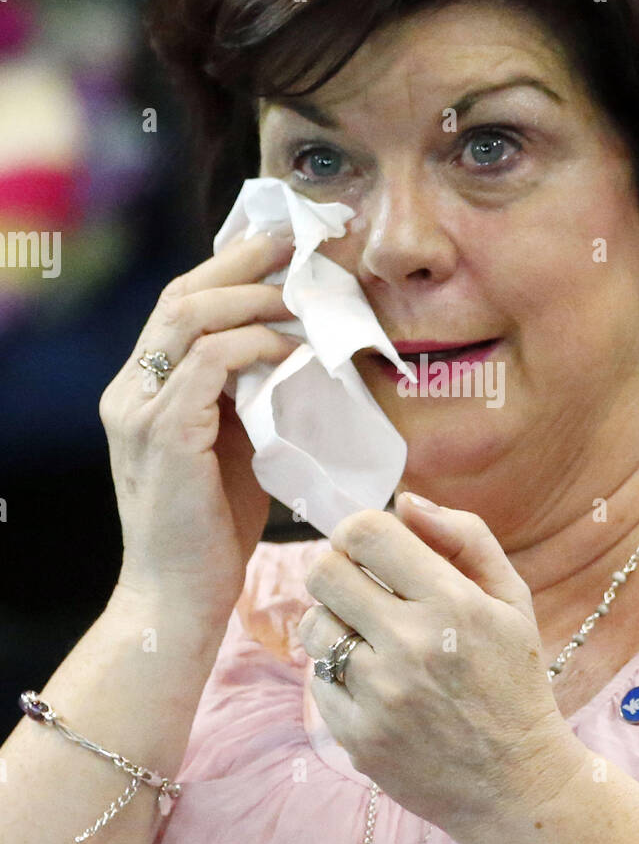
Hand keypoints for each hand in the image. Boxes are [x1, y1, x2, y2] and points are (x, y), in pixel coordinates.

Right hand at [100, 232, 300, 623]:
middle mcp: (129, 392)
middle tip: (299, 246)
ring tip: (304, 296)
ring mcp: (139, 411)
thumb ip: (245, 396)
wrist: (178, 598)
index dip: (228, 267)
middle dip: (243, 262)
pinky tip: (293, 351)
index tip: (280, 244)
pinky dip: (256, 347)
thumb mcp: (230, 445)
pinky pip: (210, 363)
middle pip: (182, 295)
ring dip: (255, 298)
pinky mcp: (162, 436)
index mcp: (140, 390)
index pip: (179, 304)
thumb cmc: (212, 528)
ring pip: (191, 317)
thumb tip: (296, 348)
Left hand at [298, 494, 583, 834]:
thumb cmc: (514, 682)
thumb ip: (465, 538)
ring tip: (371, 640)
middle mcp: (413, 647)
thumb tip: (406, 501)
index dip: (359, 531)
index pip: (366, 533)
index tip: (371, 549)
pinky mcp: (357, 737)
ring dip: (336, 622)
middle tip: (363, 590)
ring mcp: (380, 696)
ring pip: (313, 624)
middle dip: (339, 570)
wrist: (518, 786)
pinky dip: (339, 675)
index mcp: (454, 604)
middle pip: (324, 572)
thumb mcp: (513, 601)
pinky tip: (376, 685)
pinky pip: (317, 679)